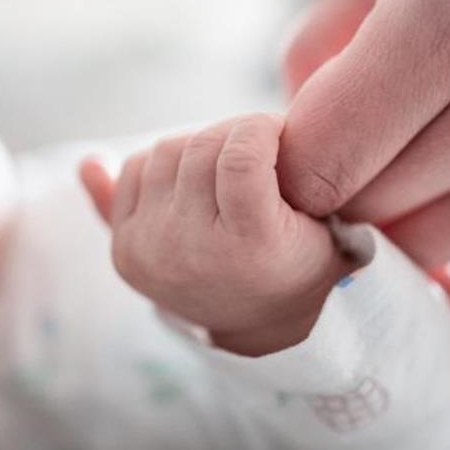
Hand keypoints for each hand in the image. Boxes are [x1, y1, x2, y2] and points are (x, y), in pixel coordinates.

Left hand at [80, 114, 352, 356]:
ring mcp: (151, 250)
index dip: (261, 128)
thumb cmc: (296, 261)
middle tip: (256, 147)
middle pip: (201, 146)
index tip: (277, 132)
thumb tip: (155, 138)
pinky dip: (166, 164)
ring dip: (200, 146)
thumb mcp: (325, 226)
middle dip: (234, 132)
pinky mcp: (124, 250)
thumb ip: (290, 171)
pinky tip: (193, 185)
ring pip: (166, 150)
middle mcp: (191, 250)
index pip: (240, 157)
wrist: (256, 321)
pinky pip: (134, 170)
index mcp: (251, 244)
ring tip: (226, 170)